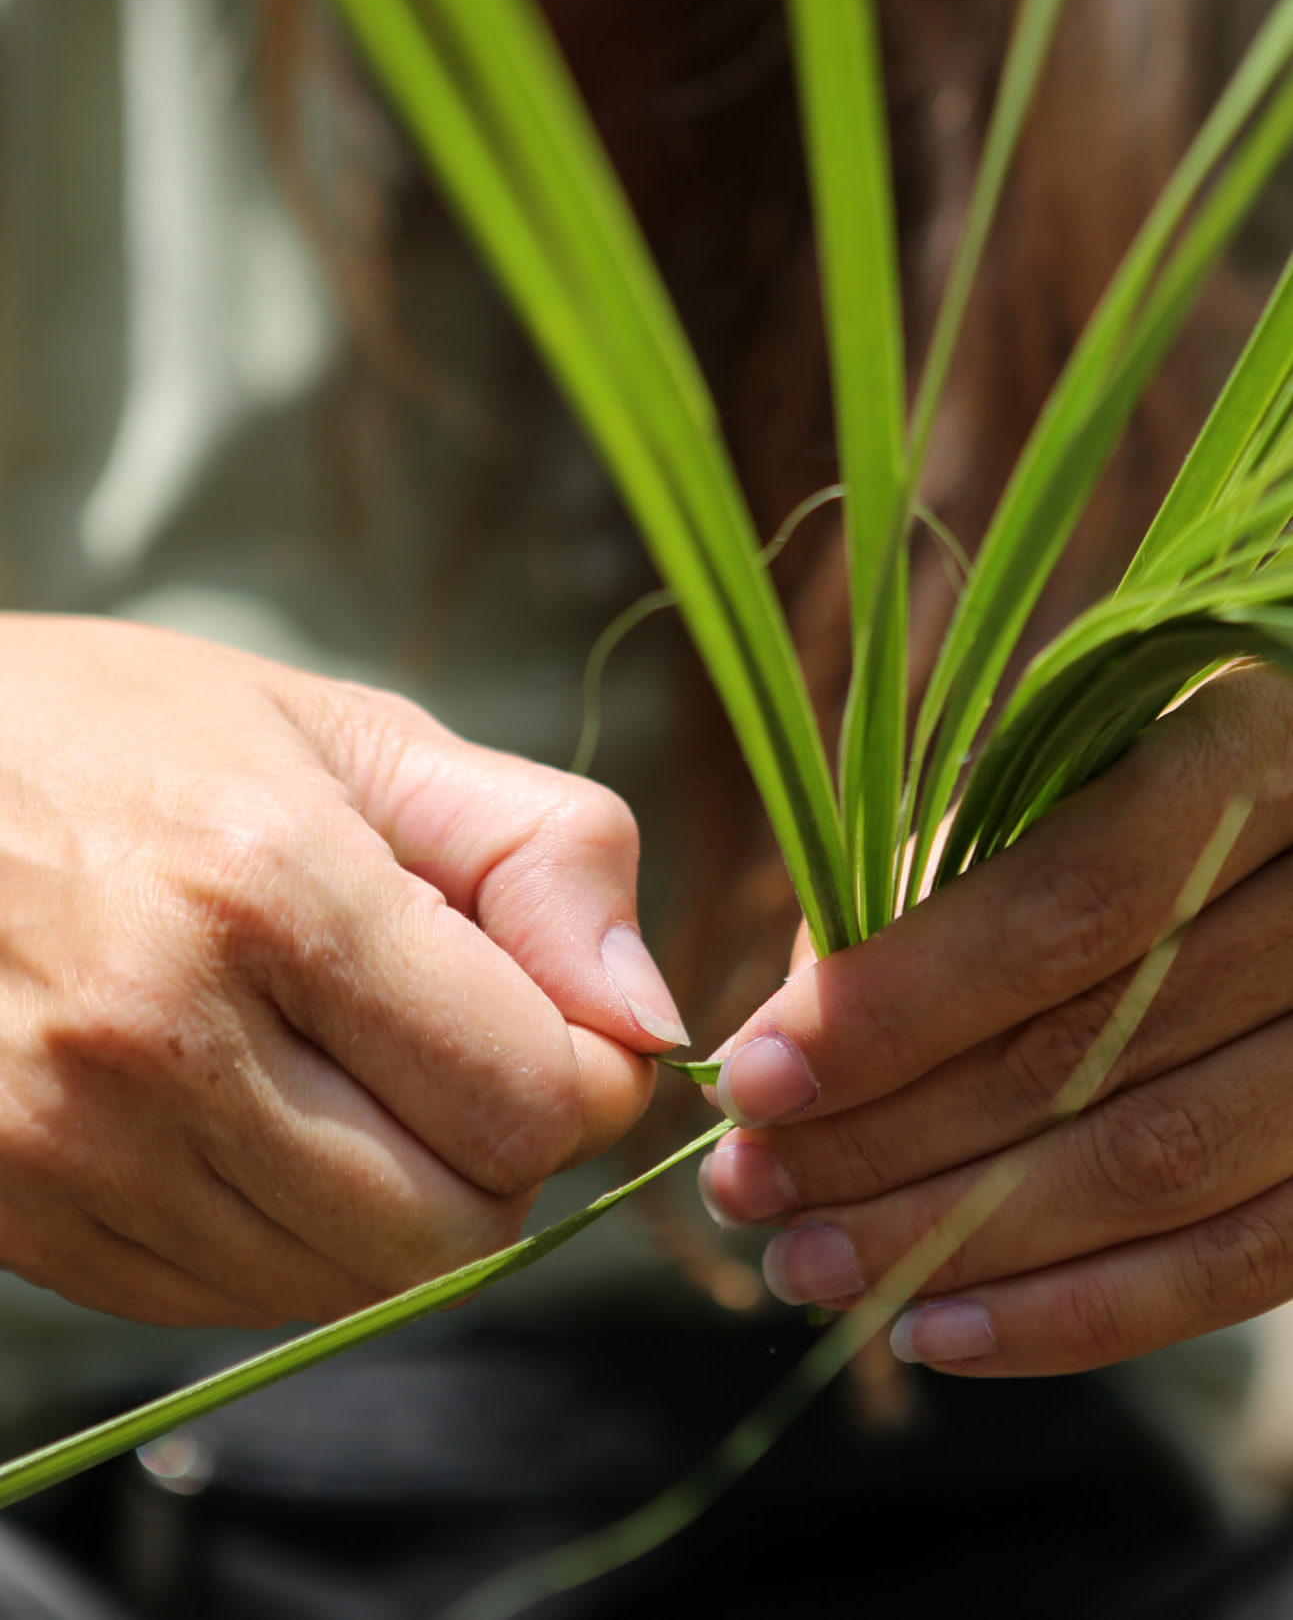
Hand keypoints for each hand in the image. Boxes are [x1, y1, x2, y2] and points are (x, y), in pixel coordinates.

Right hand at [0, 616, 669, 1327]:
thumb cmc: (128, 738)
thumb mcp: (349, 734)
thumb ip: (537, 850)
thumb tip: (651, 1016)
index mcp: (270, 887)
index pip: (531, 1098)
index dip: (589, 1075)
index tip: (562, 1026)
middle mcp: (162, 1038)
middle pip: (457, 1227)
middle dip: (508, 1153)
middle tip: (464, 1054)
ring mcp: (74, 1147)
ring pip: (353, 1287)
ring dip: (405, 1203)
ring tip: (350, 1074)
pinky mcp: (24, 1215)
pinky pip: (232, 1302)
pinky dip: (293, 1236)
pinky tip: (259, 1121)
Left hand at [700, 664, 1292, 1374]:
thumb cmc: (1146, 771)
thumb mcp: (1051, 765)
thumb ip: (936, 876)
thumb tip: (793, 1035)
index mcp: (1251, 752)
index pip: (1063, 913)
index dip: (897, 1010)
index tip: (752, 1079)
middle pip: (1094, 1058)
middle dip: (888, 1143)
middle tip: (745, 1190)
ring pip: (1159, 1173)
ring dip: (958, 1244)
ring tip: (809, 1265)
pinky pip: (1241, 1260)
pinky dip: (1082, 1315)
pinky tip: (940, 1334)